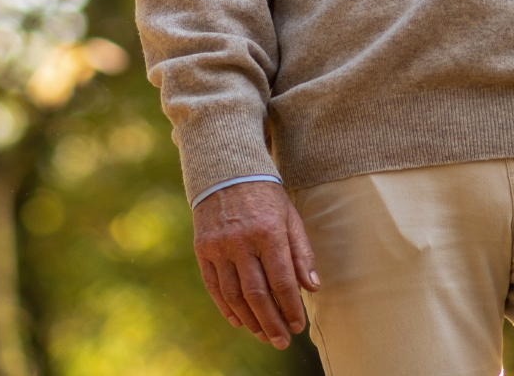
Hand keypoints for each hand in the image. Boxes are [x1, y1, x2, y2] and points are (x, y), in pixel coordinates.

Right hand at [191, 182, 320, 347]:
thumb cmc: (266, 196)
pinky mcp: (202, 249)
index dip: (290, 308)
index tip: (298, 326)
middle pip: (257, 294)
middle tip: (282, 341)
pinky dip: (226, 307)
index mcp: (268, 233)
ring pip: (234, 295)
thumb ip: (301, 253)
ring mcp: (219, 246)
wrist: (226, 171)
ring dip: (250, 320)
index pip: (281, 281)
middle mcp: (241, 242)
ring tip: (263, 335)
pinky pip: (213, 286)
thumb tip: (312, 287)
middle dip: (271, 322)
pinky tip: (238, 321)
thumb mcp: (290, 218)